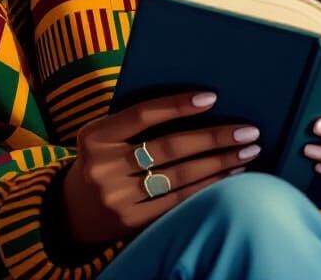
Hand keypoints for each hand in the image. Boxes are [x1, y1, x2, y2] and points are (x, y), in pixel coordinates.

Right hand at [62, 90, 260, 244]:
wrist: (72, 211)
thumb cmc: (103, 159)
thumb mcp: (106, 136)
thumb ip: (137, 122)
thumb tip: (200, 103)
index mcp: (95, 136)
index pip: (142, 114)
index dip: (177, 105)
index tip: (213, 97)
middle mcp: (103, 167)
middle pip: (168, 147)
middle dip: (214, 138)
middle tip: (249, 131)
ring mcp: (116, 198)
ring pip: (178, 176)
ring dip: (219, 164)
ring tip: (247, 152)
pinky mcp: (129, 223)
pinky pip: (176, 202)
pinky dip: (207, 187)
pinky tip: (229, 177)